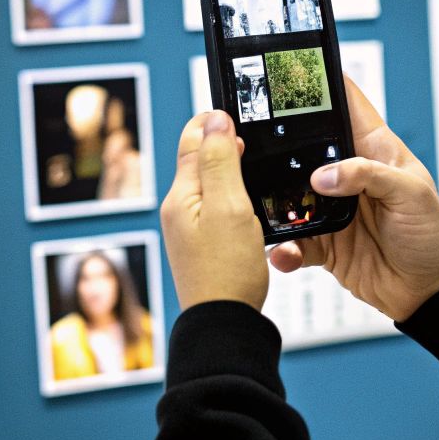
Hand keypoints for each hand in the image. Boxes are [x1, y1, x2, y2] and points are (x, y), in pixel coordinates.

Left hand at [160, 111, 269, 309]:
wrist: (225, 325)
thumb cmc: (227, 271)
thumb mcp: (229, 206)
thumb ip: (220, 160)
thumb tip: (214, 118)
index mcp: (180, 195)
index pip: (192, 139)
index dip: (215, 121)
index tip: (242, 114)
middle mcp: (180, 209)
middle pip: (200, 160)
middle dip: (226, 145)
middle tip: (258, 140)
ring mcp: (191, 229)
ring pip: (212, 184)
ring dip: (233, 171)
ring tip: (258, 168)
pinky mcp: (205, 244)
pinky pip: (218, 208)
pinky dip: (235, 197)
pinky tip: (253, 205)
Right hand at [268, 77, 438, 321]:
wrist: (430, 292)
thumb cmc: (432, 235)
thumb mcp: (411, 194)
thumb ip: (368, 175)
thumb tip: (323, 175)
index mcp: (373, 149)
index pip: (345, 103)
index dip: (321, 82)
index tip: (289, 69)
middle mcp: (347, 174)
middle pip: (304, 147)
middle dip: (277, 143)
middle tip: (248, 142)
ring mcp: (331, 207)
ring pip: (290, 195)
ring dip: (274, 202)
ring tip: (260, 204)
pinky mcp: (323, 242)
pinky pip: (294, 241)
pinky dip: (284, 247)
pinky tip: (283, 252)